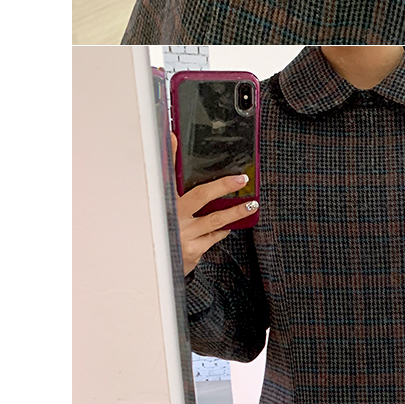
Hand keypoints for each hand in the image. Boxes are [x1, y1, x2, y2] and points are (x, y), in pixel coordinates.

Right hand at [172, 141, 255, 277]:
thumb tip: (175, 158)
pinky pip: (213, 237)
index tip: (174, 137)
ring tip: (251, 205)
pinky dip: (222, 230)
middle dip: (223, 185)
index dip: (170, 154)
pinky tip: (229, 225)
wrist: (153, 265)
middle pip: (201, 195)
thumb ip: (171, 187)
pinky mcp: (193, 252)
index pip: (167, 174)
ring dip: (235, 212)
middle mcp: (173, 217)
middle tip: (241, 180)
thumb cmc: (162, 232)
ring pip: (215, 220)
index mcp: (164, 202)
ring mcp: (184, 235)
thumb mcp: (163, 209)